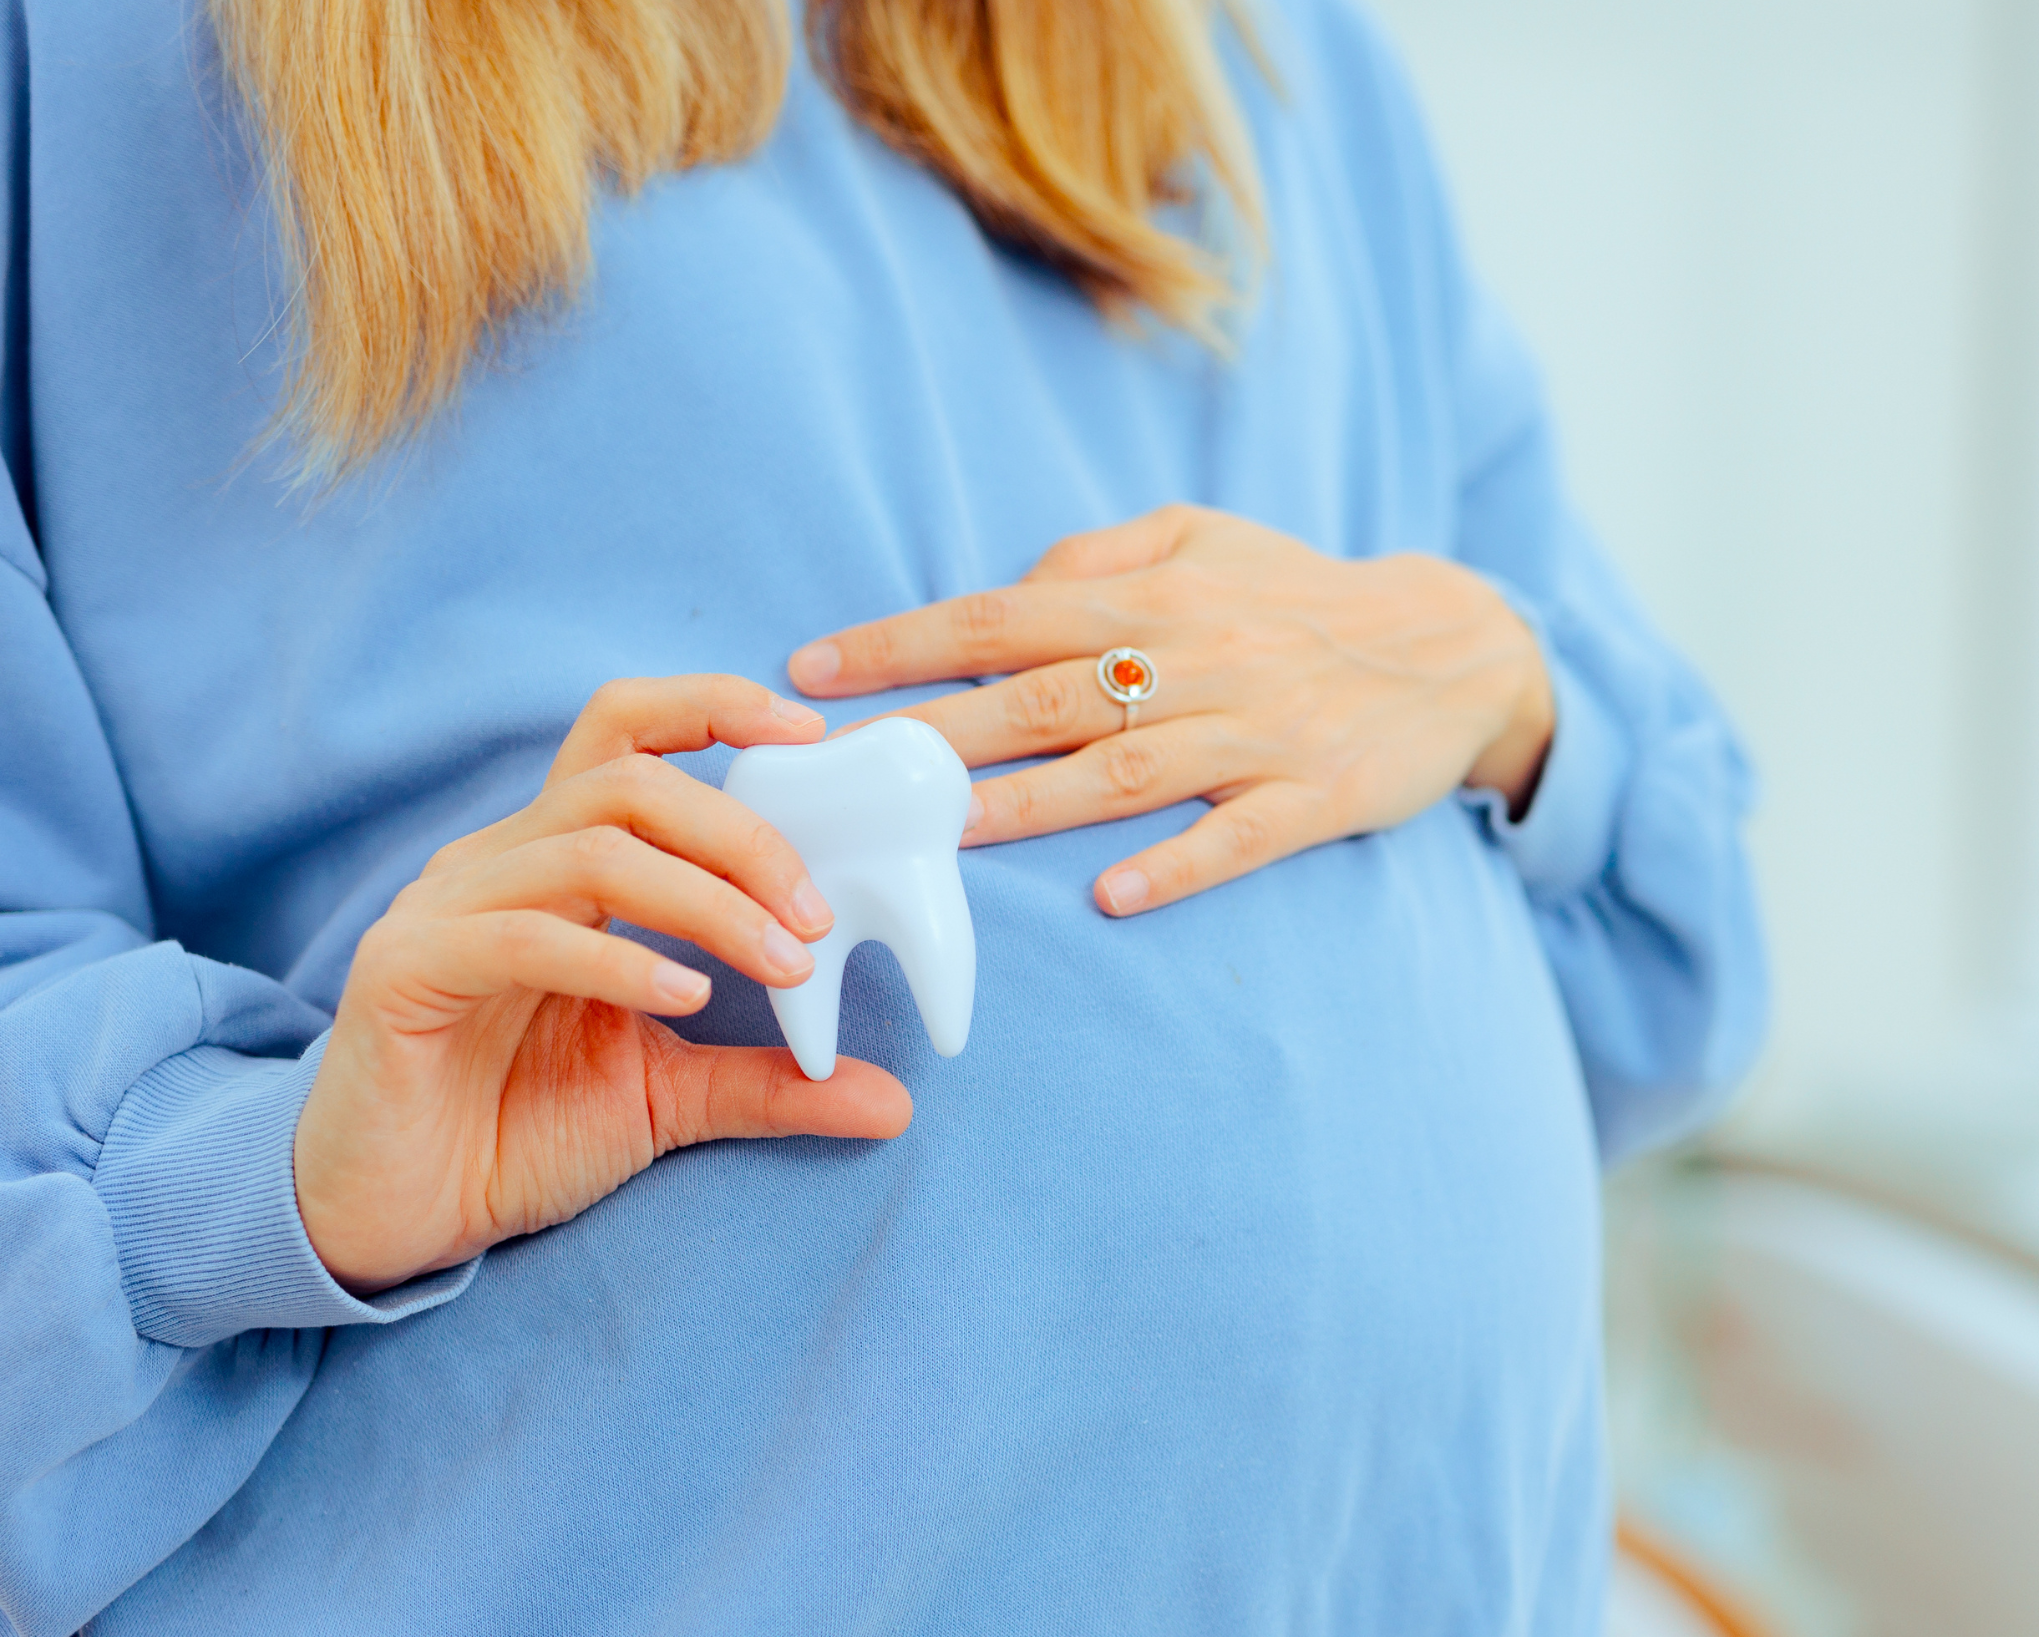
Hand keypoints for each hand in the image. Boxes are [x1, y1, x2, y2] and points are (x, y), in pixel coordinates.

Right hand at [295, 676, 913, 1293]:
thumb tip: (892, 1101)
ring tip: (782, 962)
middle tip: (817, 914)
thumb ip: (770, 1082)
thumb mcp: (668, 1099)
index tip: (812, 734)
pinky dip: (618, 962)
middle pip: (629, 781)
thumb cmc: (517, 1133)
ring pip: (592, 850)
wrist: (397, 1220)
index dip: (716, 708)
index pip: (628, 733)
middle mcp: (500, 862)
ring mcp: (446, 909)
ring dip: (706, 901)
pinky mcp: (407, 972)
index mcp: (559, 863)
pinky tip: (684, 1001)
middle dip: (741, 834)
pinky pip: (522, 937)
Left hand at [788, 506, 1553, 916]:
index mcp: (1155, 593)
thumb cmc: (1296, 593)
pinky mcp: (1314, 797)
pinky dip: (1178, 863)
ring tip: (945, 831)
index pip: (1002, 615)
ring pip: (1128, 769)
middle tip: (844, 770)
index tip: (814, 670)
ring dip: (1033, 801)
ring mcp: (1257, 731)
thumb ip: (1096, 554)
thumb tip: (1004, 591)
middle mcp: (1198, 657)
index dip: (905, 641)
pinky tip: (1112, 896)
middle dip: (933, 729)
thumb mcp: (1201, 537)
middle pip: (1045, 695)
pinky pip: (1239, 838)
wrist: (1449, 645)